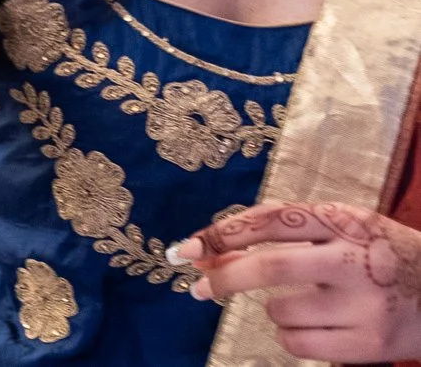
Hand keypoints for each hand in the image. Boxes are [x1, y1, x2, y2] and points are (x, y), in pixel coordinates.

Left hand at [180, 201, 420, 363]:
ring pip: (281, 311)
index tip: (187, 249)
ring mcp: (366, 305)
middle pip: (271, 266)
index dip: (223, 234)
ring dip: (274, 309)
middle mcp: (356, 260)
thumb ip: (282, 233)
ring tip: (305, 303)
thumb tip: (210, 252)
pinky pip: (300, 344)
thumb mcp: (341, 228)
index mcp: (345, 221)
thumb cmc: (379, 254)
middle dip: (226, 277)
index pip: (272, 220)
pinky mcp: (371, 345)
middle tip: (200, 288)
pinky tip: (321, 325)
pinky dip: (293, 335)